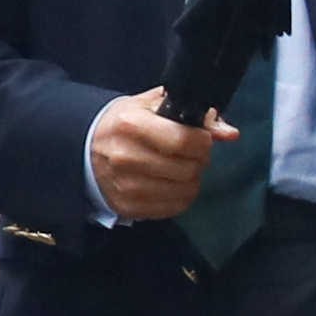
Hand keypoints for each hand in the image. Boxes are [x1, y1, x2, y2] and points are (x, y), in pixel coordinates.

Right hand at [88, 88, 232, 222]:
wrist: (86, 146)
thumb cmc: (126, 122)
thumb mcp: (155, 106)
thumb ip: (195, 115)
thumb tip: (230, 133)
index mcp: (131, 125)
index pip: (183, 141)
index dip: (202, 142)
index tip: (202, 140)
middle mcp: (125, 157)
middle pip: (186, 169)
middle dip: (199, 161)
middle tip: (193, 155)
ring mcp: (124, 185)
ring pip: (182, 191)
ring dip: (192, 180)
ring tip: (183, 169)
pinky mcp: (126, 206)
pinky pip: (172, 209)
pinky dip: (180, 197)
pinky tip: (173, 184)